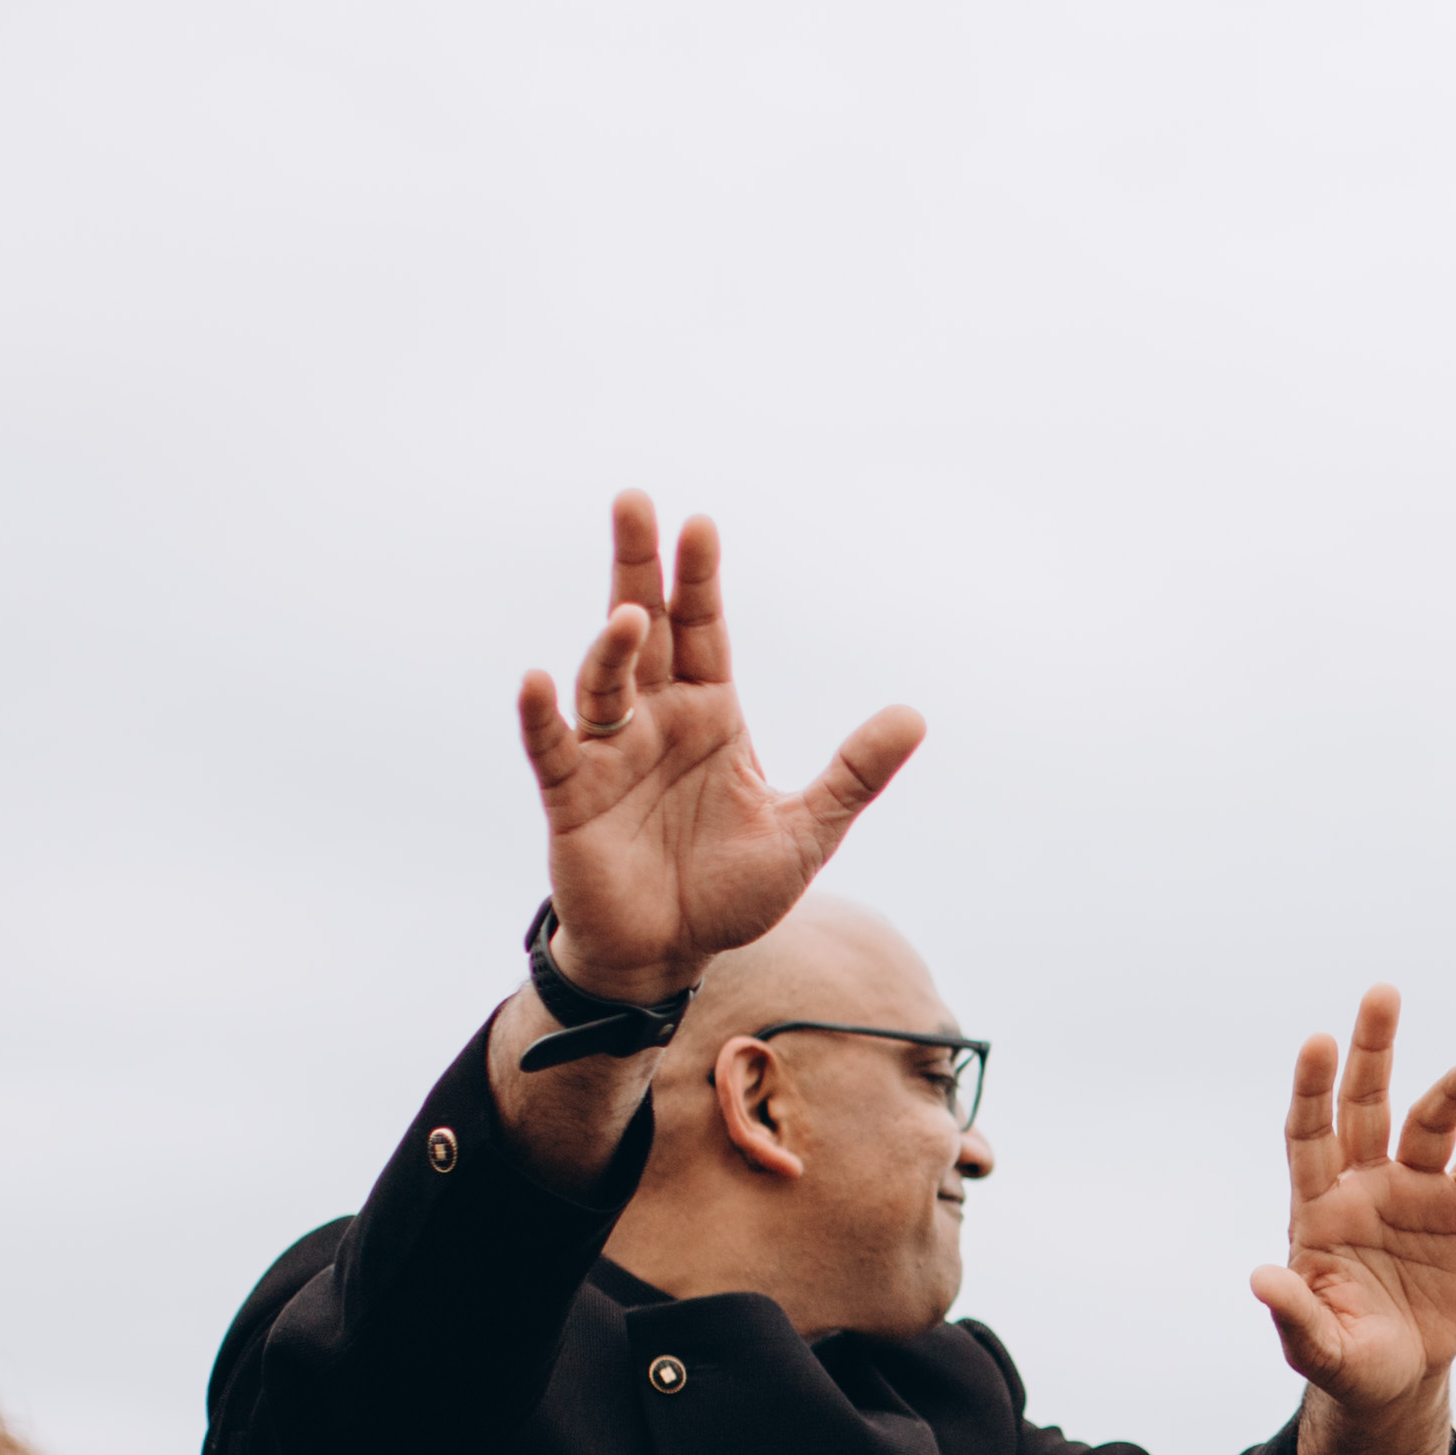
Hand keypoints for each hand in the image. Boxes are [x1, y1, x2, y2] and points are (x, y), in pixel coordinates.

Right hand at [516, 491, 923, 993]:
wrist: (670, 954)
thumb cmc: (731, 890)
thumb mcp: (807, 831)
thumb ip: (854, 774)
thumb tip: (916, 716)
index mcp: (711, 714)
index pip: (704, 629)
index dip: (700, 578)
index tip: (701, 523)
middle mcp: (655, 719)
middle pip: (644, 627)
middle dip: (638, 566)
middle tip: (634, 500)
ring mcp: (608, 754)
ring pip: (603, 681)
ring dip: (610, 646)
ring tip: (627, 615)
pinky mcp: (571, 797)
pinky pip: (551, 747)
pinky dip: (543, 715)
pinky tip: (540, 681)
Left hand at [1246, 987, 1455, 1420]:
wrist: (1399, 1378)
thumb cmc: (1347, 1359)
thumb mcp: (1317, 1348)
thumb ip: (1294, 1313)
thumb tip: (1261, 1278)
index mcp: (1319, 1207)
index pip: (1310, 1134)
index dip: (1312, 1089)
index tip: (1317, 1041)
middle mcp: (1366, 1184)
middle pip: (1366, 1103)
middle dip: (1374, 1048)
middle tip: (1382, 992)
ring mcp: (1416, 1191)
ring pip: (1431, 1123)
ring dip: (1454, 1089)